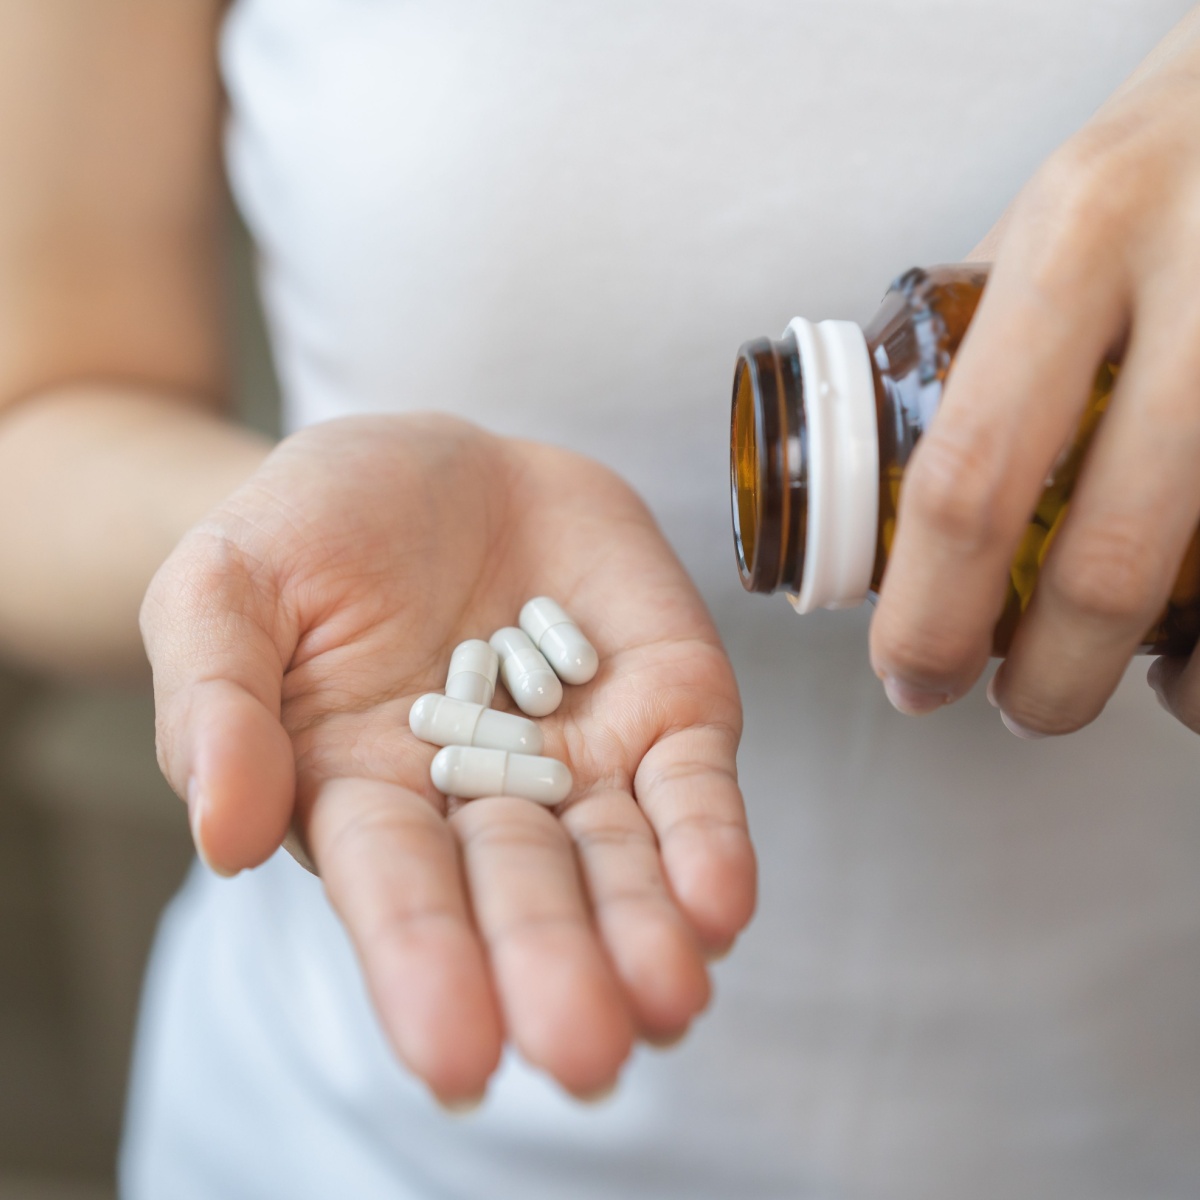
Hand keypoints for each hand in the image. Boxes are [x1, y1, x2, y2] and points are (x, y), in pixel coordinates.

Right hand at [140, 414, 754, 1104]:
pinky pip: (692, 783)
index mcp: (365, 793)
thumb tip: (224, 838)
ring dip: (648, 933)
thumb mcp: (223, 589)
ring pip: (622, 861)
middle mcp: (483, 800)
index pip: (398, 889)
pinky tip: (720, 904)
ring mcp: (583, 756)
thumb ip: (216, 705)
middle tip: (585, 1053)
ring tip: (669, 999)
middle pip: (523, 893)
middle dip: (554, 968)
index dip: (425, 963)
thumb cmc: (311, 530)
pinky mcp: (663, 702)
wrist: (434, 461)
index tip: (458, 1054)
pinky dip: (709, 840)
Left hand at [869, 9, 1199, 736]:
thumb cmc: (1176, 151)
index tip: (909, 672)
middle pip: (1109, 556)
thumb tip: (897, 471)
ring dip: (1175, 677)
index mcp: (1079, 238)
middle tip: (1015, 707)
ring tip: (1131, 687)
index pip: (967, 474)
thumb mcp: (1059, 212)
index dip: (928, 611)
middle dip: (1049, 677)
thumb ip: (985, 337)